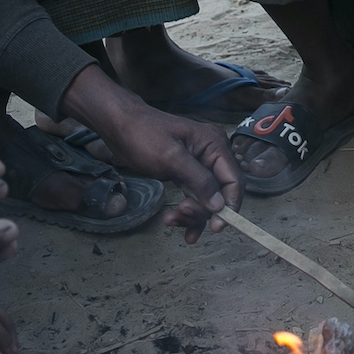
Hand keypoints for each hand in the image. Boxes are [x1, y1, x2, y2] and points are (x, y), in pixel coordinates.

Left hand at [55, 65, 242, 243]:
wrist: (119, 126)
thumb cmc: (144, 136)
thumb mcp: (171, 157)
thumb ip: (199, 180)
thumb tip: (219, 206)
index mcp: (215, 145)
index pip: (234, 180)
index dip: (230, 205)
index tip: (218, 227)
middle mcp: (212, 155)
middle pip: (220, 193)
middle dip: (203, 210)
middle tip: (179, 214)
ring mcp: (200, 165)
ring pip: (206, 199)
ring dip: (192, 214)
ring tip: (170, 220)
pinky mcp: (187, 174)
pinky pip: (194, 197)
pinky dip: (187, 212)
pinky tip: (177, 224)